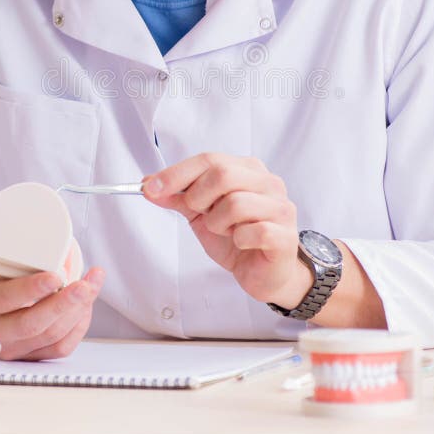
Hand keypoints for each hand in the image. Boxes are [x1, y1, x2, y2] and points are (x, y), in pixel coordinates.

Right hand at [0, 212, 104, 360]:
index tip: (54, 275)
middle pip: (30, 324)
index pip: (1, 300)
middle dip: (62, 304)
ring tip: (92, 284)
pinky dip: (78, 327)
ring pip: (49, 336)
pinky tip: (88, 305)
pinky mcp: (29, 354)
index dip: (29, 290)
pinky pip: (58, 348)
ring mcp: (12, 346)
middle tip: (84, 284)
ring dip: (77, 311)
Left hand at [142, 153, 311, 307]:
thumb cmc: (237, 238)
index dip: (177, 173)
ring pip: (235, 204)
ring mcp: (280, 207)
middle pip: (222, 175)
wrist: (263, 273)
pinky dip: (237, 240)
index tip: (150, 188)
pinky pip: (251, 231)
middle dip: (199, 198)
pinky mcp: (284, 235)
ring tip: (226, 232)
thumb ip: (178, 197)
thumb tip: (149, 184)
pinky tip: (241, 243)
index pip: (209, 159)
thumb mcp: (201, 214)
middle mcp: (268, 182)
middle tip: (200, 214)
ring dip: (218, 224)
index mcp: (247, 170)